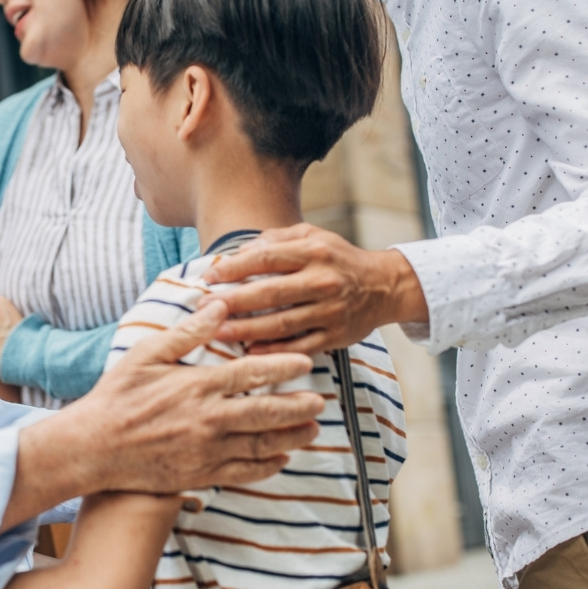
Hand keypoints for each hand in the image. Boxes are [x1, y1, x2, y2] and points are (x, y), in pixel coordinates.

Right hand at [4, 299, 323, 525]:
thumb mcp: (146, 355)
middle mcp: (207, 420)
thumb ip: (186, 332)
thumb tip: (218, 305)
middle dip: (298, 408)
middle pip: (266, 413)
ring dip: (290, 438)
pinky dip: (265, 467)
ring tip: (311, 430)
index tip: (306, 362)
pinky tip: (280, 460)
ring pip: (260, 445)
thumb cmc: (116, 397)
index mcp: (196, 386)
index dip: (283, 367)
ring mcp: (205, 451)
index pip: (251, 375)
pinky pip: (242, 472)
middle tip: (320, 402)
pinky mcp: (199, 475)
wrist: (92, 449)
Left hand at [201, 224, 426, 353]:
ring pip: (281, 324)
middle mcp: (323, 281)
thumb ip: (276, 240)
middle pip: (269, 293)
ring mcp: (330, 311)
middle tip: (203, 308)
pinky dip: (274, 351)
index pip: (266, 258)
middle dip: (232, 302)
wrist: (384, 286)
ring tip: (217, 332)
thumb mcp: (313, 236)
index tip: (209, 277)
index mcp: (314, 251)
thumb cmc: (339, 259)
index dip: (234, 268)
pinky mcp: (335, 335)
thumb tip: (240, 252)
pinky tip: (250, 353)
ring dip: (246, 330)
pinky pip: (299, 346)